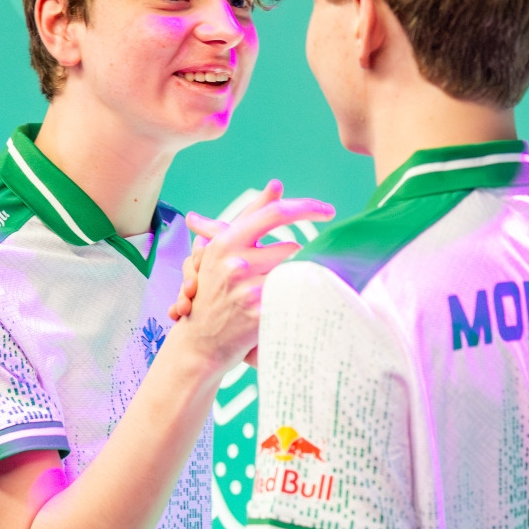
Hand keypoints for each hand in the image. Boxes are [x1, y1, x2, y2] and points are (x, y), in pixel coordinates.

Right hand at [168, 182, 329, 320]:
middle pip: (291, 247)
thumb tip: (277, 184)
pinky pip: (293, 296)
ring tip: (277, 292)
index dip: (306, 207)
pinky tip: (288, 306)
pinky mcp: (259, 313)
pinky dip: (297, 299)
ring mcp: (247, 288)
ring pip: (294, 271)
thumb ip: (251, 215)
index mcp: (225, 242)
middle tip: (293, 270)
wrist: (198, 344)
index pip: (274, 213)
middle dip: (298, 259)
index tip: (329, 211)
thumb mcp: (222, 249)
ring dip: (294, 279)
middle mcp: (235, 262)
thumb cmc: (212, 291)